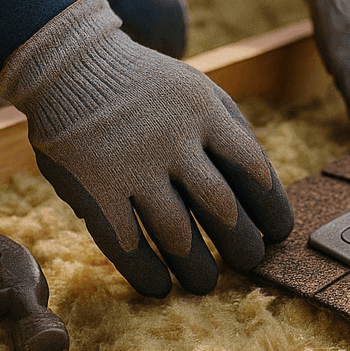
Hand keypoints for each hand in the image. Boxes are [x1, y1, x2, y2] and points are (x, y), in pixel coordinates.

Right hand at [0, 0, 293, 296]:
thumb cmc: (147, 87)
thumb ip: (229, 131)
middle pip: (221, 206)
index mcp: (206, 113)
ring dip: (197, 267)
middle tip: (248, 262)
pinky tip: (159, 286)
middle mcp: (173, 140)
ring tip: (206, 284)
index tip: (278, 233)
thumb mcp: (197, 90)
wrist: (71, 64)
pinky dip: (146, 271)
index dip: (271, 208)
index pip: (254, 170)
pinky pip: (126, 242)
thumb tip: (263, 189)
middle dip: (241, 243)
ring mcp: (132, 164)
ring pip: (177, 233)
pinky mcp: (95, 187)